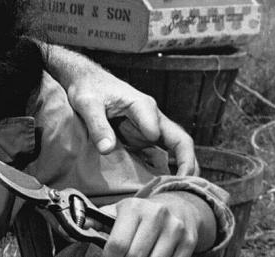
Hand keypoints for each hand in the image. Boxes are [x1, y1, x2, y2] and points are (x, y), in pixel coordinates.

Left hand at [65, 71, 198, 175]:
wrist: (86, 81)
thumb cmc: (89, 88)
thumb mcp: (88, 104)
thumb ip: (97, 125)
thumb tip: (107, 149)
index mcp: (142, 106)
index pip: (158, 129)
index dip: (157, 151)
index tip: (153, 166)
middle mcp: (152, 118)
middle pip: (180, 140)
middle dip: (188, 163)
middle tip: (186, 188)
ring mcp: (150, 129)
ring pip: (176, 149)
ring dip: (182, 169)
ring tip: (181, 193)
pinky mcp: (143, 138)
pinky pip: (161, 155)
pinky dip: (167, 170)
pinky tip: (165, 187)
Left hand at [99, 192, 215, 256]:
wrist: (179, 207)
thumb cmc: (141, 214)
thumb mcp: (119, 211)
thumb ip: (99, 220)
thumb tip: (81, 226)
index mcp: (133, 208)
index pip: (118, 245)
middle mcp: (156, 215)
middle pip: (135, 256)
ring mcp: (175, 229)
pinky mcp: (189, 241)